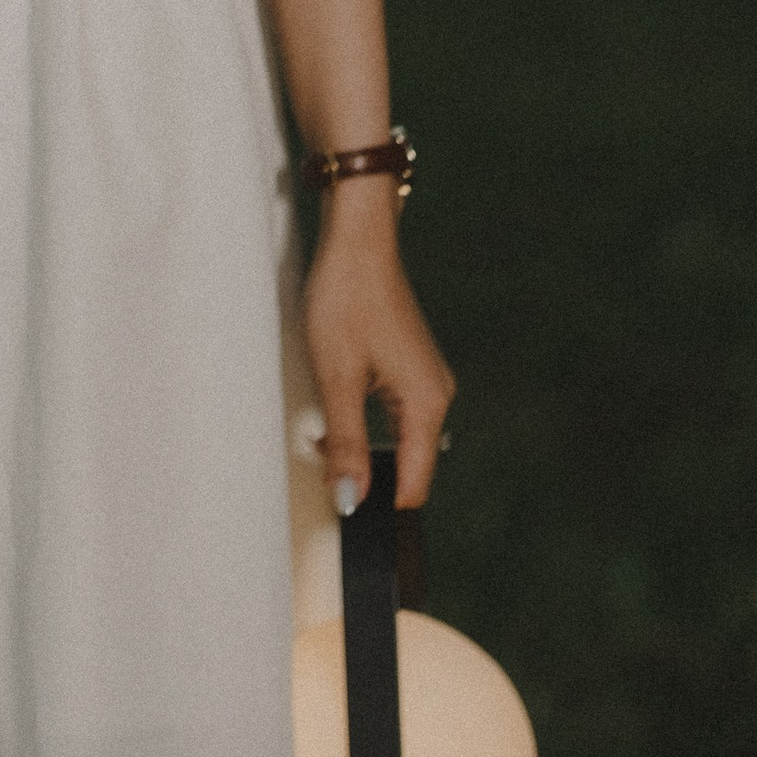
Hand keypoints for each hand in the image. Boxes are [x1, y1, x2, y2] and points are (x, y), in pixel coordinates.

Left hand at [303, 187, 454, 510]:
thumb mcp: (337, 377)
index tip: (348, 516)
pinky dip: (362, 422)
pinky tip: (333, 411)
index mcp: (427, 403)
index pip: (414, 482)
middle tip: (321, 462)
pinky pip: (391, 414)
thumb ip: (346, 443)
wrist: (357, 241)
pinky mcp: (408, 367)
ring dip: (360, 446)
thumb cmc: (346, 299)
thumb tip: (352, 497)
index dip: (382, 505)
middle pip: (406, 463)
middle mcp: (435, 394)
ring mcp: (424, 380)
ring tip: (321, 436)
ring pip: (396, 439)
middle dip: (364, 472)